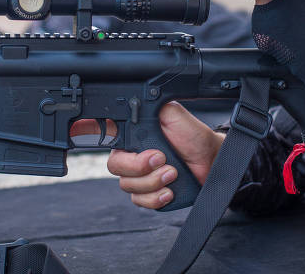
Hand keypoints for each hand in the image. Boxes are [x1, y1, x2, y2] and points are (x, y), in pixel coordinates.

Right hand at [70, 102, 224, 208]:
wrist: (210, 160)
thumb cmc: (193, 136)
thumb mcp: (173, 114)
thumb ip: (154, 108)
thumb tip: (137, 102)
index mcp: (133, 134)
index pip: (105, 134)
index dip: (94, 132)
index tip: (109, 137)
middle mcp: (131, 155)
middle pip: (116, 166)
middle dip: (140, 167)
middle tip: (162, 159)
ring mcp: (138, 176)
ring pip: (128, 186)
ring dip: (152, 182)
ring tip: (173, 173)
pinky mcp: (148, 193)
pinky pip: (140, 201)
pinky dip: (155, 198)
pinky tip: (169, 191)